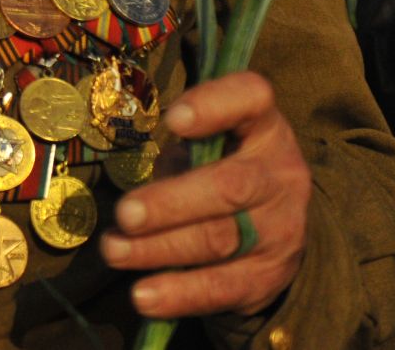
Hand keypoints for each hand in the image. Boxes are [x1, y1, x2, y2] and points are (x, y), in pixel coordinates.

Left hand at [98, 72, 309, 319]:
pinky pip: (221, 287)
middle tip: (125, 214)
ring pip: (219, 239)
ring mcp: (280, 229)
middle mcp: (279, 174)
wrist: (280, 230)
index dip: (215, 106)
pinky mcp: (267, 276)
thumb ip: (181, 153)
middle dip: (172, 202)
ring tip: (114, 251)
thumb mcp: (211, 146)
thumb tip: (134, 185)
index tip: (174, 119)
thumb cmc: (224, 168)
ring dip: (159, 249)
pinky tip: (144, 295)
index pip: (252, 99)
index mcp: (263, 127)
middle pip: (230, 186)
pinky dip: (179, 293)